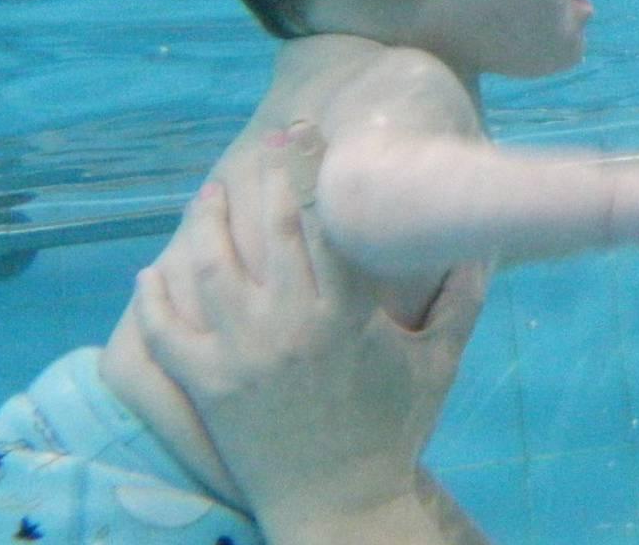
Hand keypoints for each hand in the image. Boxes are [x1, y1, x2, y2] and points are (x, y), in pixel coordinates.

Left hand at [132, 122, 488, 538]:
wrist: (340, 505)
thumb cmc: (392, 431)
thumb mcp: (438, 363)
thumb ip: (461, 300)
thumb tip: (485, 246)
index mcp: (343, 315)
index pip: (324, 220)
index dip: (312, 168)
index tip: (307, 132)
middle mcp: (286, 325)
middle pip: (263, 229)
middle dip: (263, 176)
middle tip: (266, 144)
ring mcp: (238, 354)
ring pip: (205, 267)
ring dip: (204, 221)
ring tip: (211, 194)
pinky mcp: (205, 385)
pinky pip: (163, 330)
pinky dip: (153, 296)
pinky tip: (154, 271)